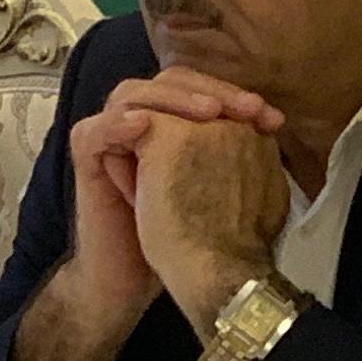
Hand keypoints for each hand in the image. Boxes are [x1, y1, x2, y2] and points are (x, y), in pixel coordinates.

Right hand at [63, 69, 283, 341]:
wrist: (135, 280)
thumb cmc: (180, 237)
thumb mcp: (217, 183)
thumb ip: (235, 148)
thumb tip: (274, 122)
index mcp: (169, 124)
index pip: (197, 85)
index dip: (233, 93)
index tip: (271, 117)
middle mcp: (139, 125)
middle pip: (167, 80)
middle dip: (211, 89)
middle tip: (246, 109)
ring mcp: (110, 141)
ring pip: (130, 93)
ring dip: (172, 99)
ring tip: (207, 114)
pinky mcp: (87, 164)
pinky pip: (92, 131)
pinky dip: (118, 124)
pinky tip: (146, 126)